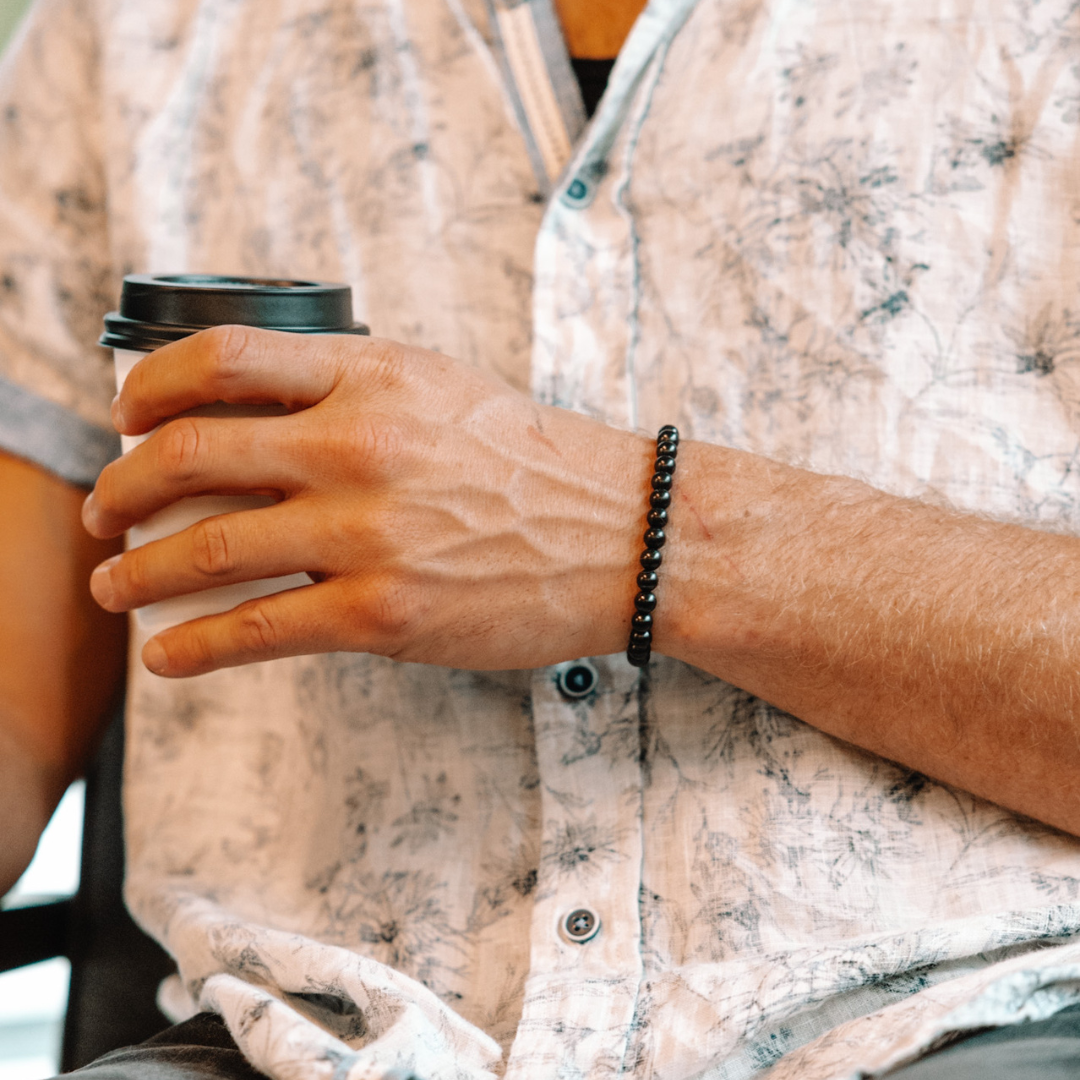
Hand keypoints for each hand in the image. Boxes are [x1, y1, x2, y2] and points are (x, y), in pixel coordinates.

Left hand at [83, 327, 650, 676]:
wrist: (622, 535)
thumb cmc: (537, 465)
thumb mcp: (441, 391)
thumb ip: (350, 392)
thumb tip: (254, 419)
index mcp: (373, 377)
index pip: (224, 357)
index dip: (150, 387)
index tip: (128, 417)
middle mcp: (359, 445)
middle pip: (190, 453)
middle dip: (122, 487)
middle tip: (104, 511)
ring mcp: (366, 533)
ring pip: (205, 549)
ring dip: (137, 572)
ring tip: (114, 585)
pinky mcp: (380, 614)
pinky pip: (254, 630)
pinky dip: (193, 646)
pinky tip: (166, 656)